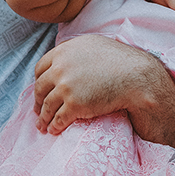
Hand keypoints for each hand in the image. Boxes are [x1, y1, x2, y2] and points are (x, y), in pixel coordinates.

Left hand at [33, 34, 166, 133]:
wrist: (136, 77)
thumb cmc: (121, 61)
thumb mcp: (94, 45)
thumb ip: (75, 50)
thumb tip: (65, 56)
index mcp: (64, 51)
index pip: (41, 67)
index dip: (39, 81)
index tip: (41, 90)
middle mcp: (61, 67)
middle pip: (40, 87)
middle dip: (37, 101)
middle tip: (37, 110)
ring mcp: (66, 86)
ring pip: (46, 106)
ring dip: (42, 118)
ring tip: (42, 125)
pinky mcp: (74, 105)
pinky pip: (58, 119)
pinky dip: (54, 126)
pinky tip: (54, 130)